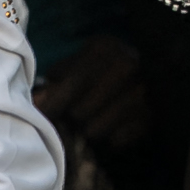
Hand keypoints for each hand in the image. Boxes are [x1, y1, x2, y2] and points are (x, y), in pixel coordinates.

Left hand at [36, 35, 152, 150]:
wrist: (147, 77)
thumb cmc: (99, 72)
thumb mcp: (76, 67)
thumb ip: (55, 82)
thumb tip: (37, 103)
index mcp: (105, 49)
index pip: (72, 84)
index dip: (53, 105)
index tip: (44, 117)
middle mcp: (128, 66)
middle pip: (81, 111)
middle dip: (75, 117)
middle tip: (77, 114)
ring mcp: (144, 91)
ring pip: (96, 129)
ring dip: (91, 130)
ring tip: (95, 120)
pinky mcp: (152, 115)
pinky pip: (117, 140)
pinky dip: (112, 138)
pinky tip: (115, 126)